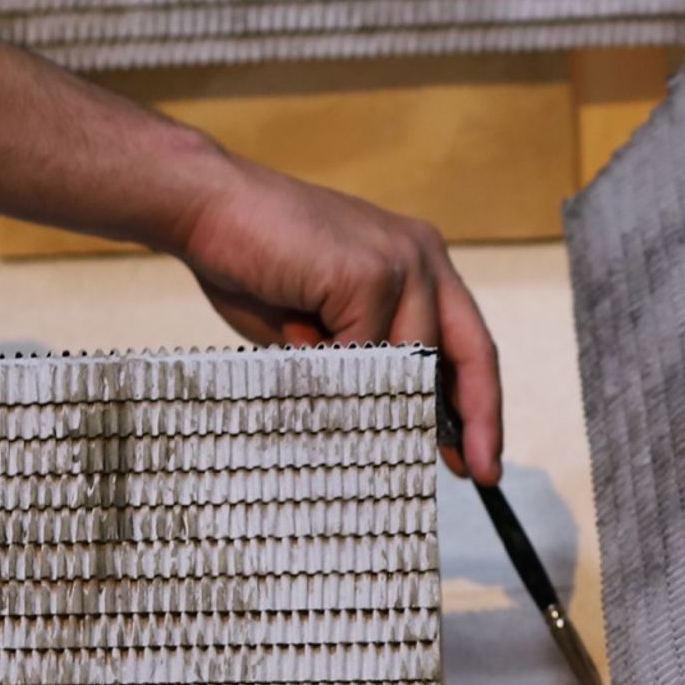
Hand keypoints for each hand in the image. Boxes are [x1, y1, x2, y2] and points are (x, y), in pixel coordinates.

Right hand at [168, 161, 503, 483]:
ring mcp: (401, 261)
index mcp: (420, 265)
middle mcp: (423, 257)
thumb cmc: (256, 269)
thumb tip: (387, 425)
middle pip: (468, 352)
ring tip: (336, 414)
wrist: (205, 209)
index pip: (469, 343)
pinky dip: (336, 371)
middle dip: (473, 419)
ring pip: (410, 360)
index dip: (479, 404)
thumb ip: (362, 363)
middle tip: (476, 475)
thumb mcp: (324, 330)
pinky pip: (367, 351)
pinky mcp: (369, 272)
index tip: (479, 457)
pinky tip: (303, 360)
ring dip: (373, 395)